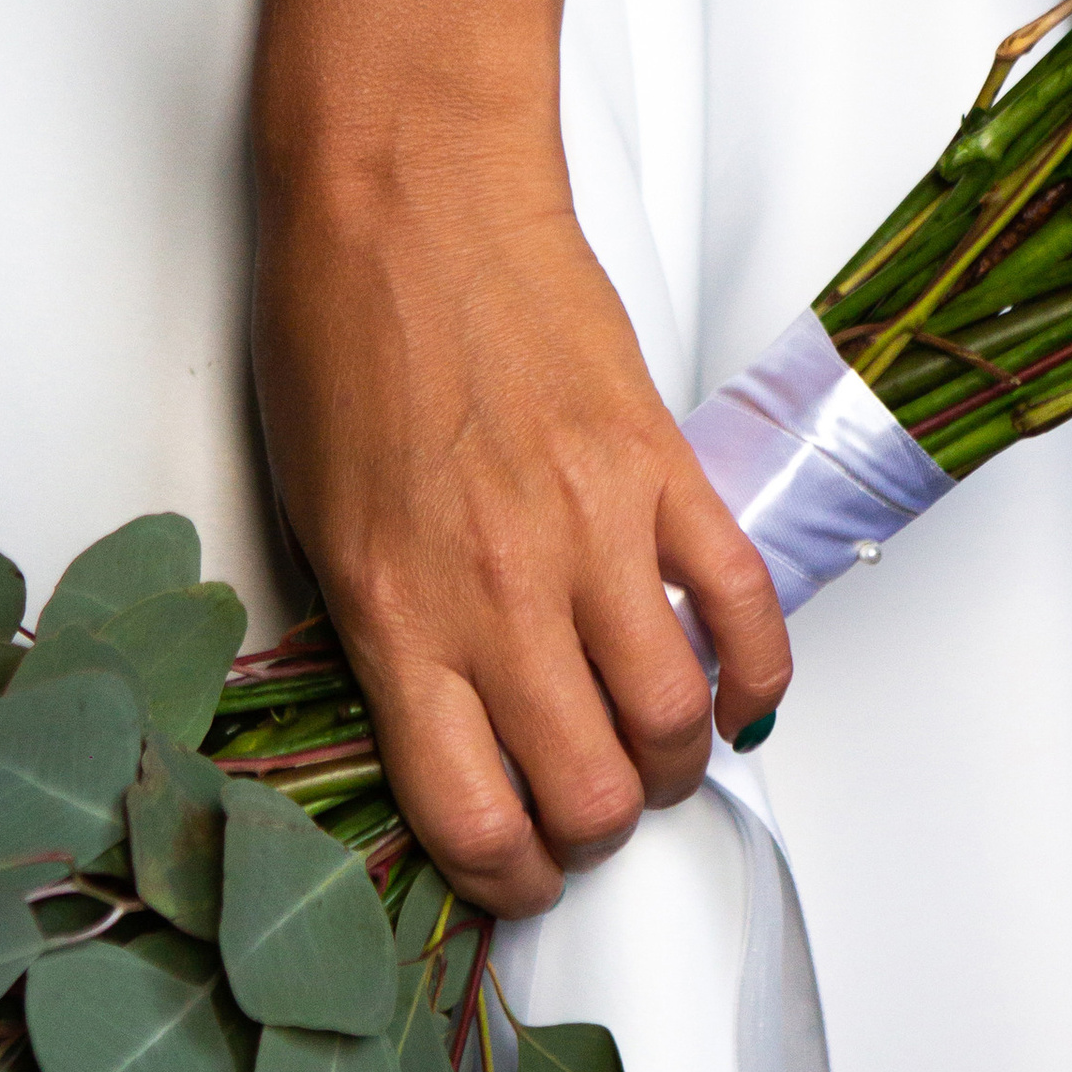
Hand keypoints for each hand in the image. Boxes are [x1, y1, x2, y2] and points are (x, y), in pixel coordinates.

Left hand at [253, 132, 792, 917]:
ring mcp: (590, 531)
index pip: (470, 819)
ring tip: (646, 749)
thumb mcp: (317, 514)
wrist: (404, 191)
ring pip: (671, 726)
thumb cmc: (338, 329)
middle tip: (579, 809)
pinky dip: (754, 677)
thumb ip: (383, 631)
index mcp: (394, 613)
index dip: (504, 881)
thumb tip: (439, 727)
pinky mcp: (660, 469)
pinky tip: (734, 695)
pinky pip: (742, 611)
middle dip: (591, 832)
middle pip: (586, 795)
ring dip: (668, 765)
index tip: (512, 873)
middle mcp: (495, 591)